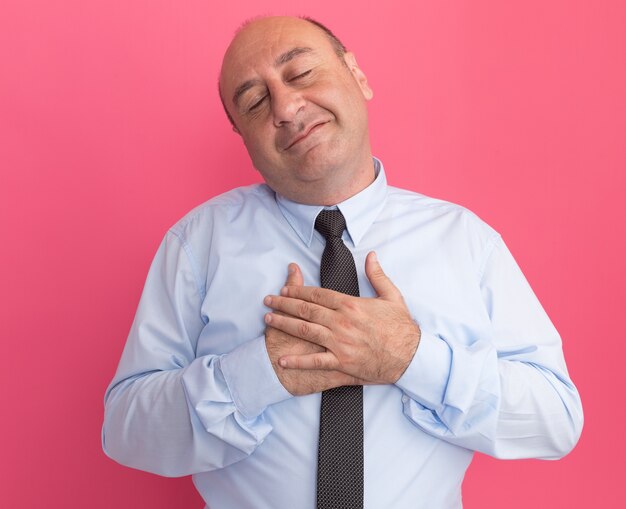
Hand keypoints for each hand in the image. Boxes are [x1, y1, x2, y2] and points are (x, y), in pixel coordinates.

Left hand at [264, 252, 420, 383]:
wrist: (411, 356)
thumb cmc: (402, 328)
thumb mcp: (392, 296)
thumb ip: (378, 275)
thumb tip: (371, 256)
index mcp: (351, 305)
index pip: (318, 294)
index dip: (298, 290)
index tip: (285, 288)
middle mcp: (341, 322)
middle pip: (306, 310)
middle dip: (284, 303)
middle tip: (268, 300)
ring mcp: (340, 343)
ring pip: (305, 330)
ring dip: (284, 324)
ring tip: (268, 320)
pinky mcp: (342, 363)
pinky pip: (315, 361)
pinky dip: (297, 361)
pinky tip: (282, 359)